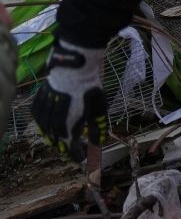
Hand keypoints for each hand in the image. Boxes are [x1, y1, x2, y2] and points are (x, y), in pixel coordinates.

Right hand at [31, 38, 106, 160]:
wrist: (73, 69)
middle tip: (80, 147)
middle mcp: (51, 126)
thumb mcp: (99, 111)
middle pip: (58, 143)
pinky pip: (41, 121)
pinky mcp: (36, 105)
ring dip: (58, 137)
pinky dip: (48, 126)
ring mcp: (41, 115)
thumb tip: (99, 144)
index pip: (70, 150)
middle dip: (68, 147)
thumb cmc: (89, 90)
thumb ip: (98, 130)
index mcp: (67, 130)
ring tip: (69, 137)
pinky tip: (56, 124)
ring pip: (47, 133)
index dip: (77, 155)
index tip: (85, 157)